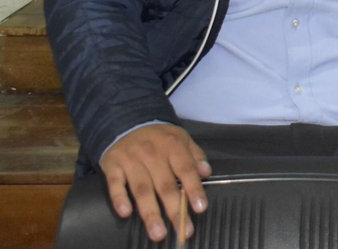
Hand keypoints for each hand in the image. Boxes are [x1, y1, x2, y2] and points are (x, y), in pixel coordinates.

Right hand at [99, 124, 210, 242]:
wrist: (125, 122)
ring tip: (158, 233)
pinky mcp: (113, 165)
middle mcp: (152, 153)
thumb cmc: (158, 137)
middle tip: (183, 230)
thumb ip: (195, 155)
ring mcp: (131, 159)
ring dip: (150, 212)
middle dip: (174, 209)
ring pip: (142, 189)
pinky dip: (120, 199)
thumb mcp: (180, 138)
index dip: (194, 189)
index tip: (200, 208)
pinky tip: (126, 213)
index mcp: (172, 145)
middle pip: (165, 185)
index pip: (186, 169)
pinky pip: (116, 184)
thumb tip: (206, 172)